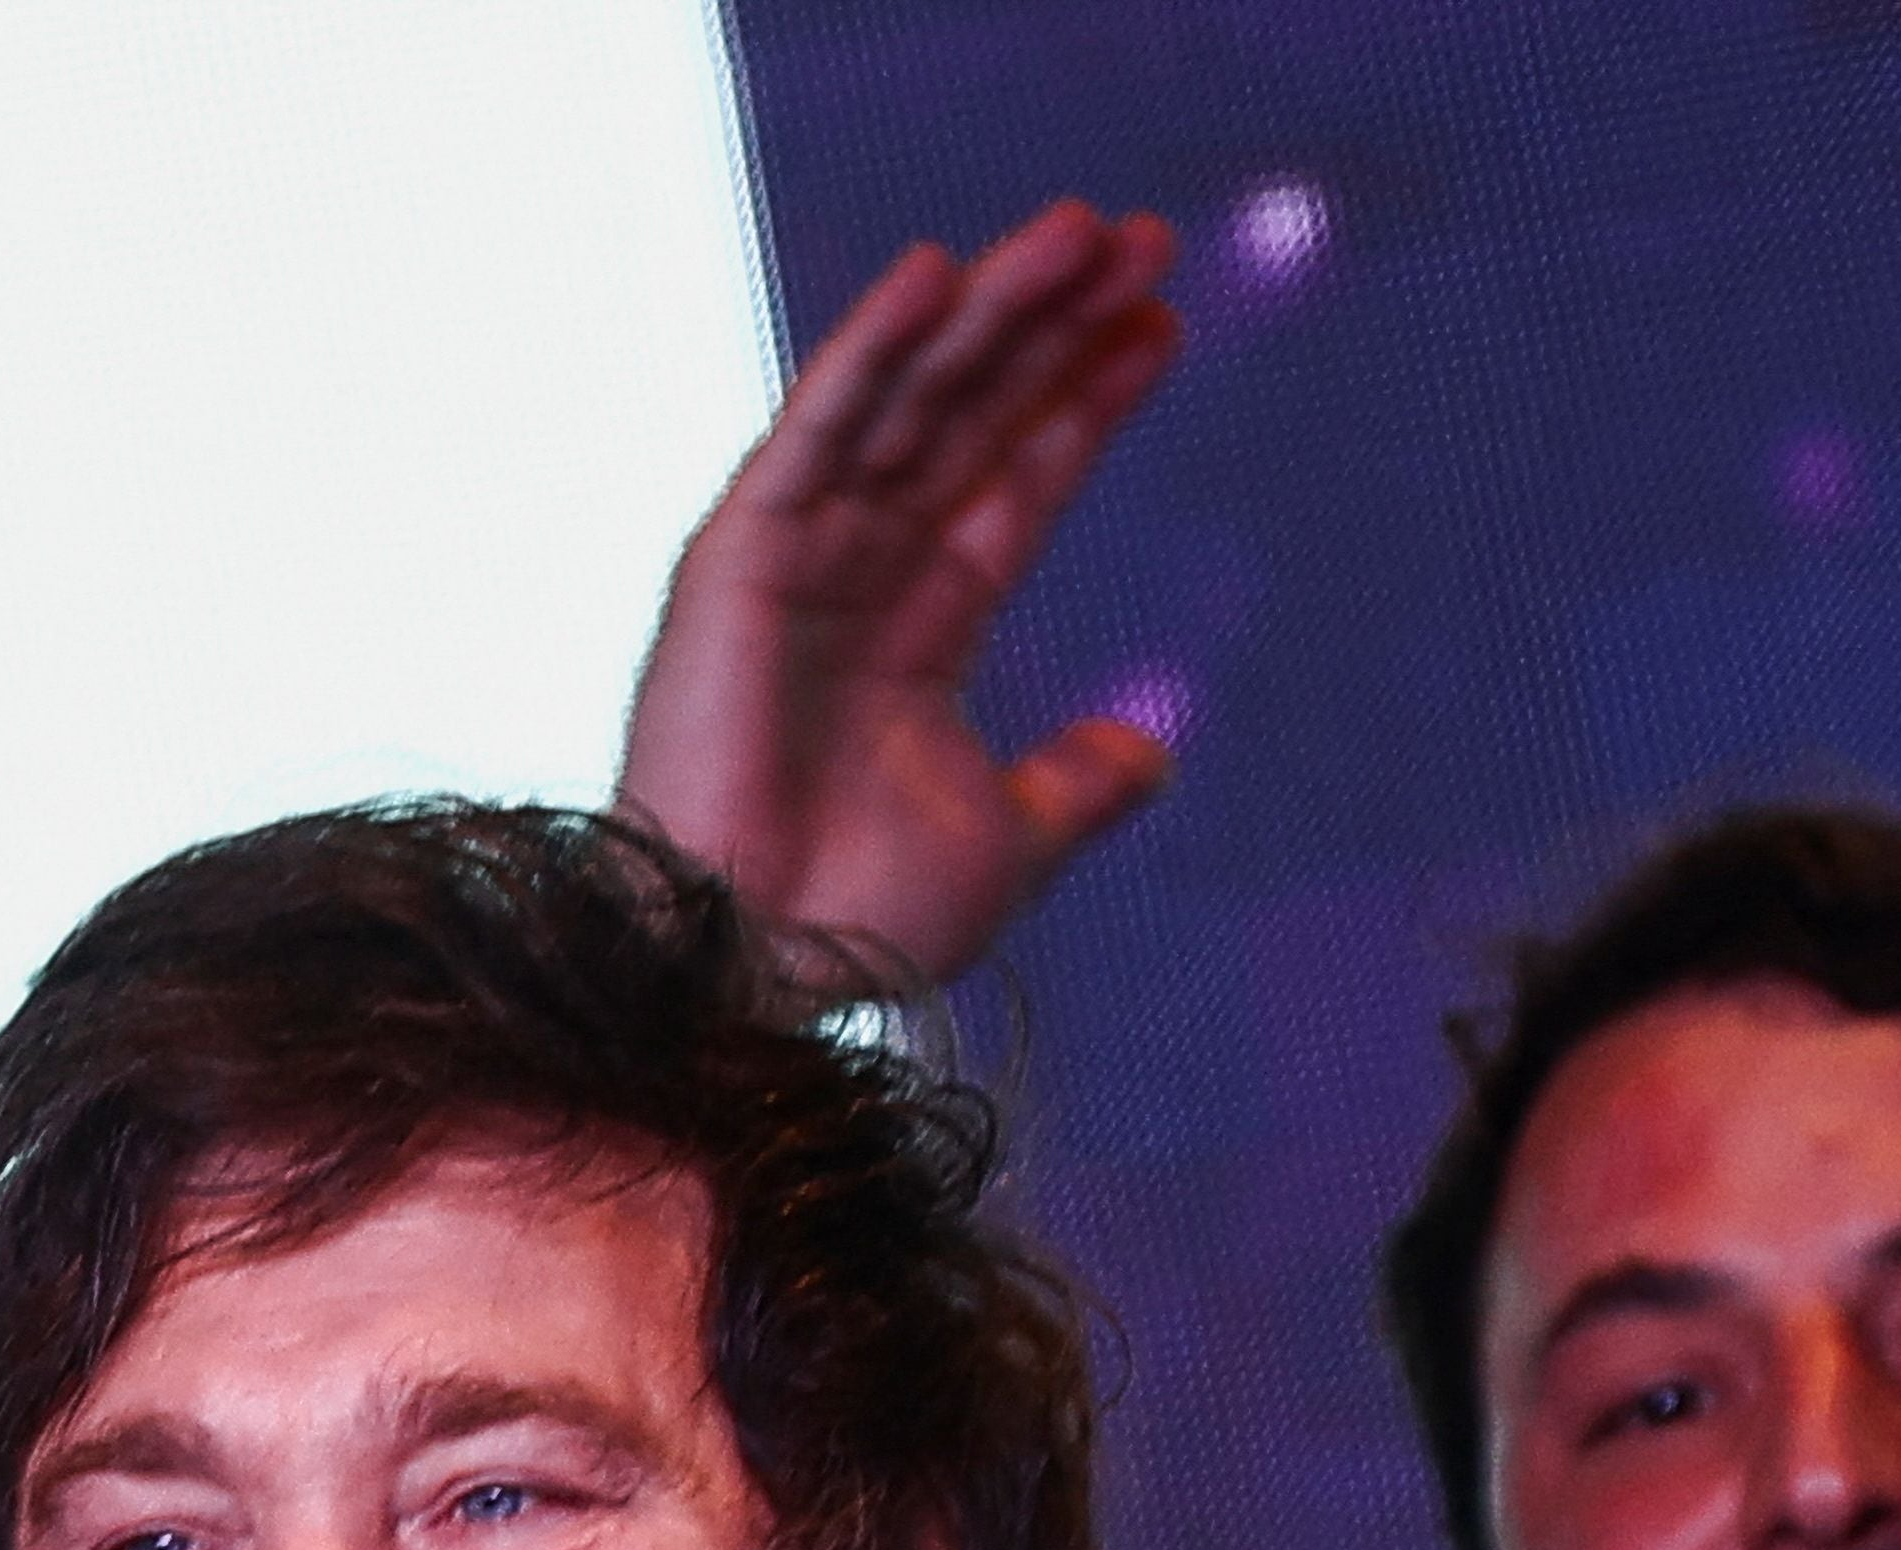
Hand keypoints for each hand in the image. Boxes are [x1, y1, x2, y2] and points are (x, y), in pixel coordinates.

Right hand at [618, 199, 1179, 989]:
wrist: (755, 968)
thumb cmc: (857, 926)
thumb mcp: (1007, 846)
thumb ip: (1074, 788)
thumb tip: (1149, 748)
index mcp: (916, 633)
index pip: (1014, 488)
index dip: (1085, 405)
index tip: (1162, 325)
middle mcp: (857, 578)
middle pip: (970, 419)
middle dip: (1052, 327)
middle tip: (1141, 240)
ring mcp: (798, 560)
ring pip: (908, 403)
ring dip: (988, 309)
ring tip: (1081, 230)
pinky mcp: (739, 559)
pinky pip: (813, 431)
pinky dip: (870, 350)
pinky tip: (936, 274)